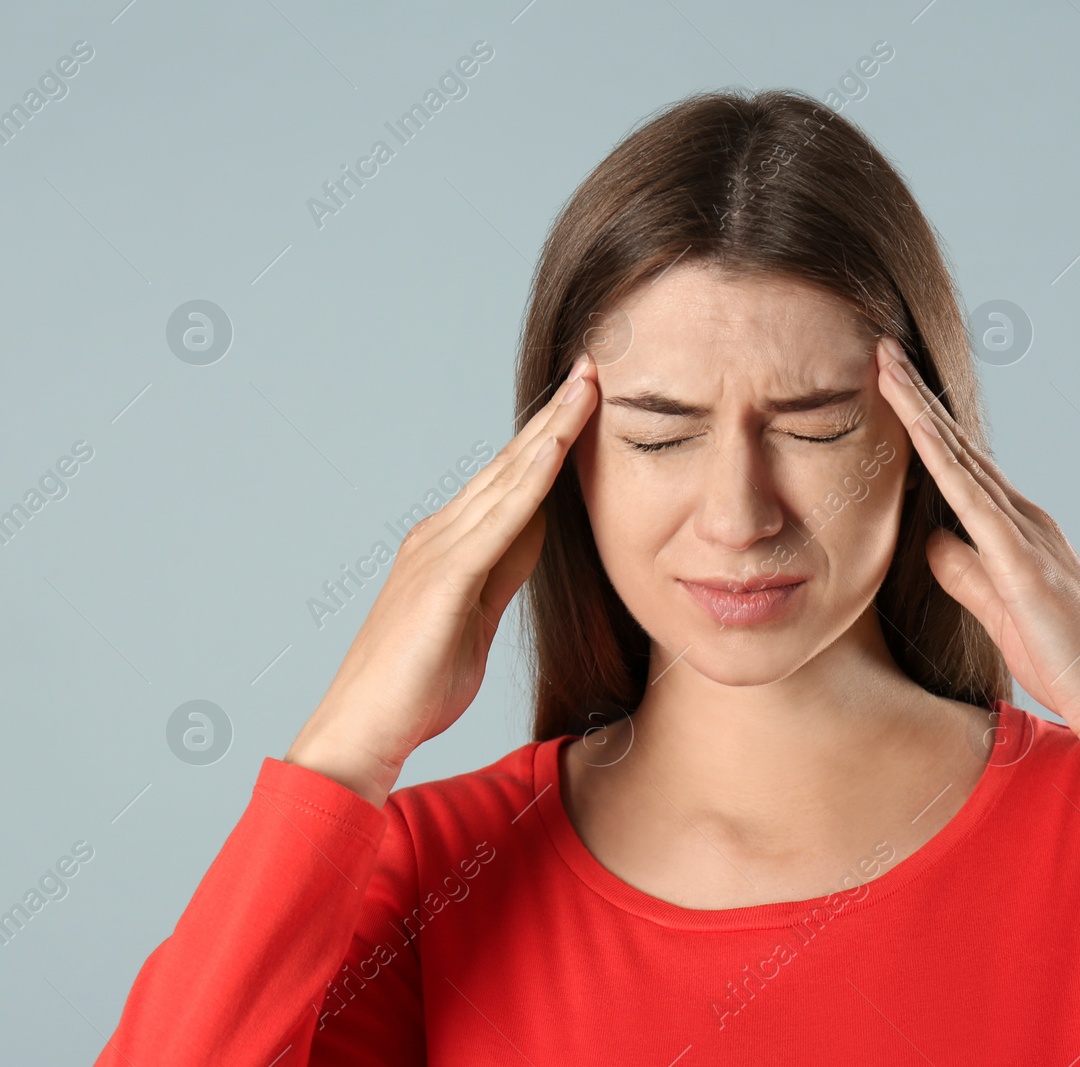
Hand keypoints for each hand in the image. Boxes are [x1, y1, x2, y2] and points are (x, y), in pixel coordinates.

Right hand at [285, 354, 599, 806]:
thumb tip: (530, 541)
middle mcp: (439, 534)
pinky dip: (532, 478)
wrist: (364, 730)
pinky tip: (559, 448)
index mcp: (447, 545)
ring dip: (550, 430)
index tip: (583, 403)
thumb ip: (498, 575)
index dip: (547, 440)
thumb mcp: (474, 620)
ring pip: (508, 476)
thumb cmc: (416, 686)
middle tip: (592, 370)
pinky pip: (500, 516)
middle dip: (554, 415)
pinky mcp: (445, 575)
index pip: (508, 481)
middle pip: (510, 463)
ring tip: (587, 388)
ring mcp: (439, 550)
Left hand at [875, 336, 1079, 772]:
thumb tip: (929, 540)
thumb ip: (964, 573)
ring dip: (921, 412)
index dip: (922, 424)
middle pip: (957, 446)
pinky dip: (945, 463)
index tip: (888, 386)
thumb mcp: (998, 610)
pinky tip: (919, 432)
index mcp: (1014, 529)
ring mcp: (1025, 535)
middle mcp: (1022, 518)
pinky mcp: (1025, 564)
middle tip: (880, 349)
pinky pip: (974, 504)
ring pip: (961, 460)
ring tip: (887, 368)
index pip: (958, 465)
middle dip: (916, 397)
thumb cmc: (1067, 659)